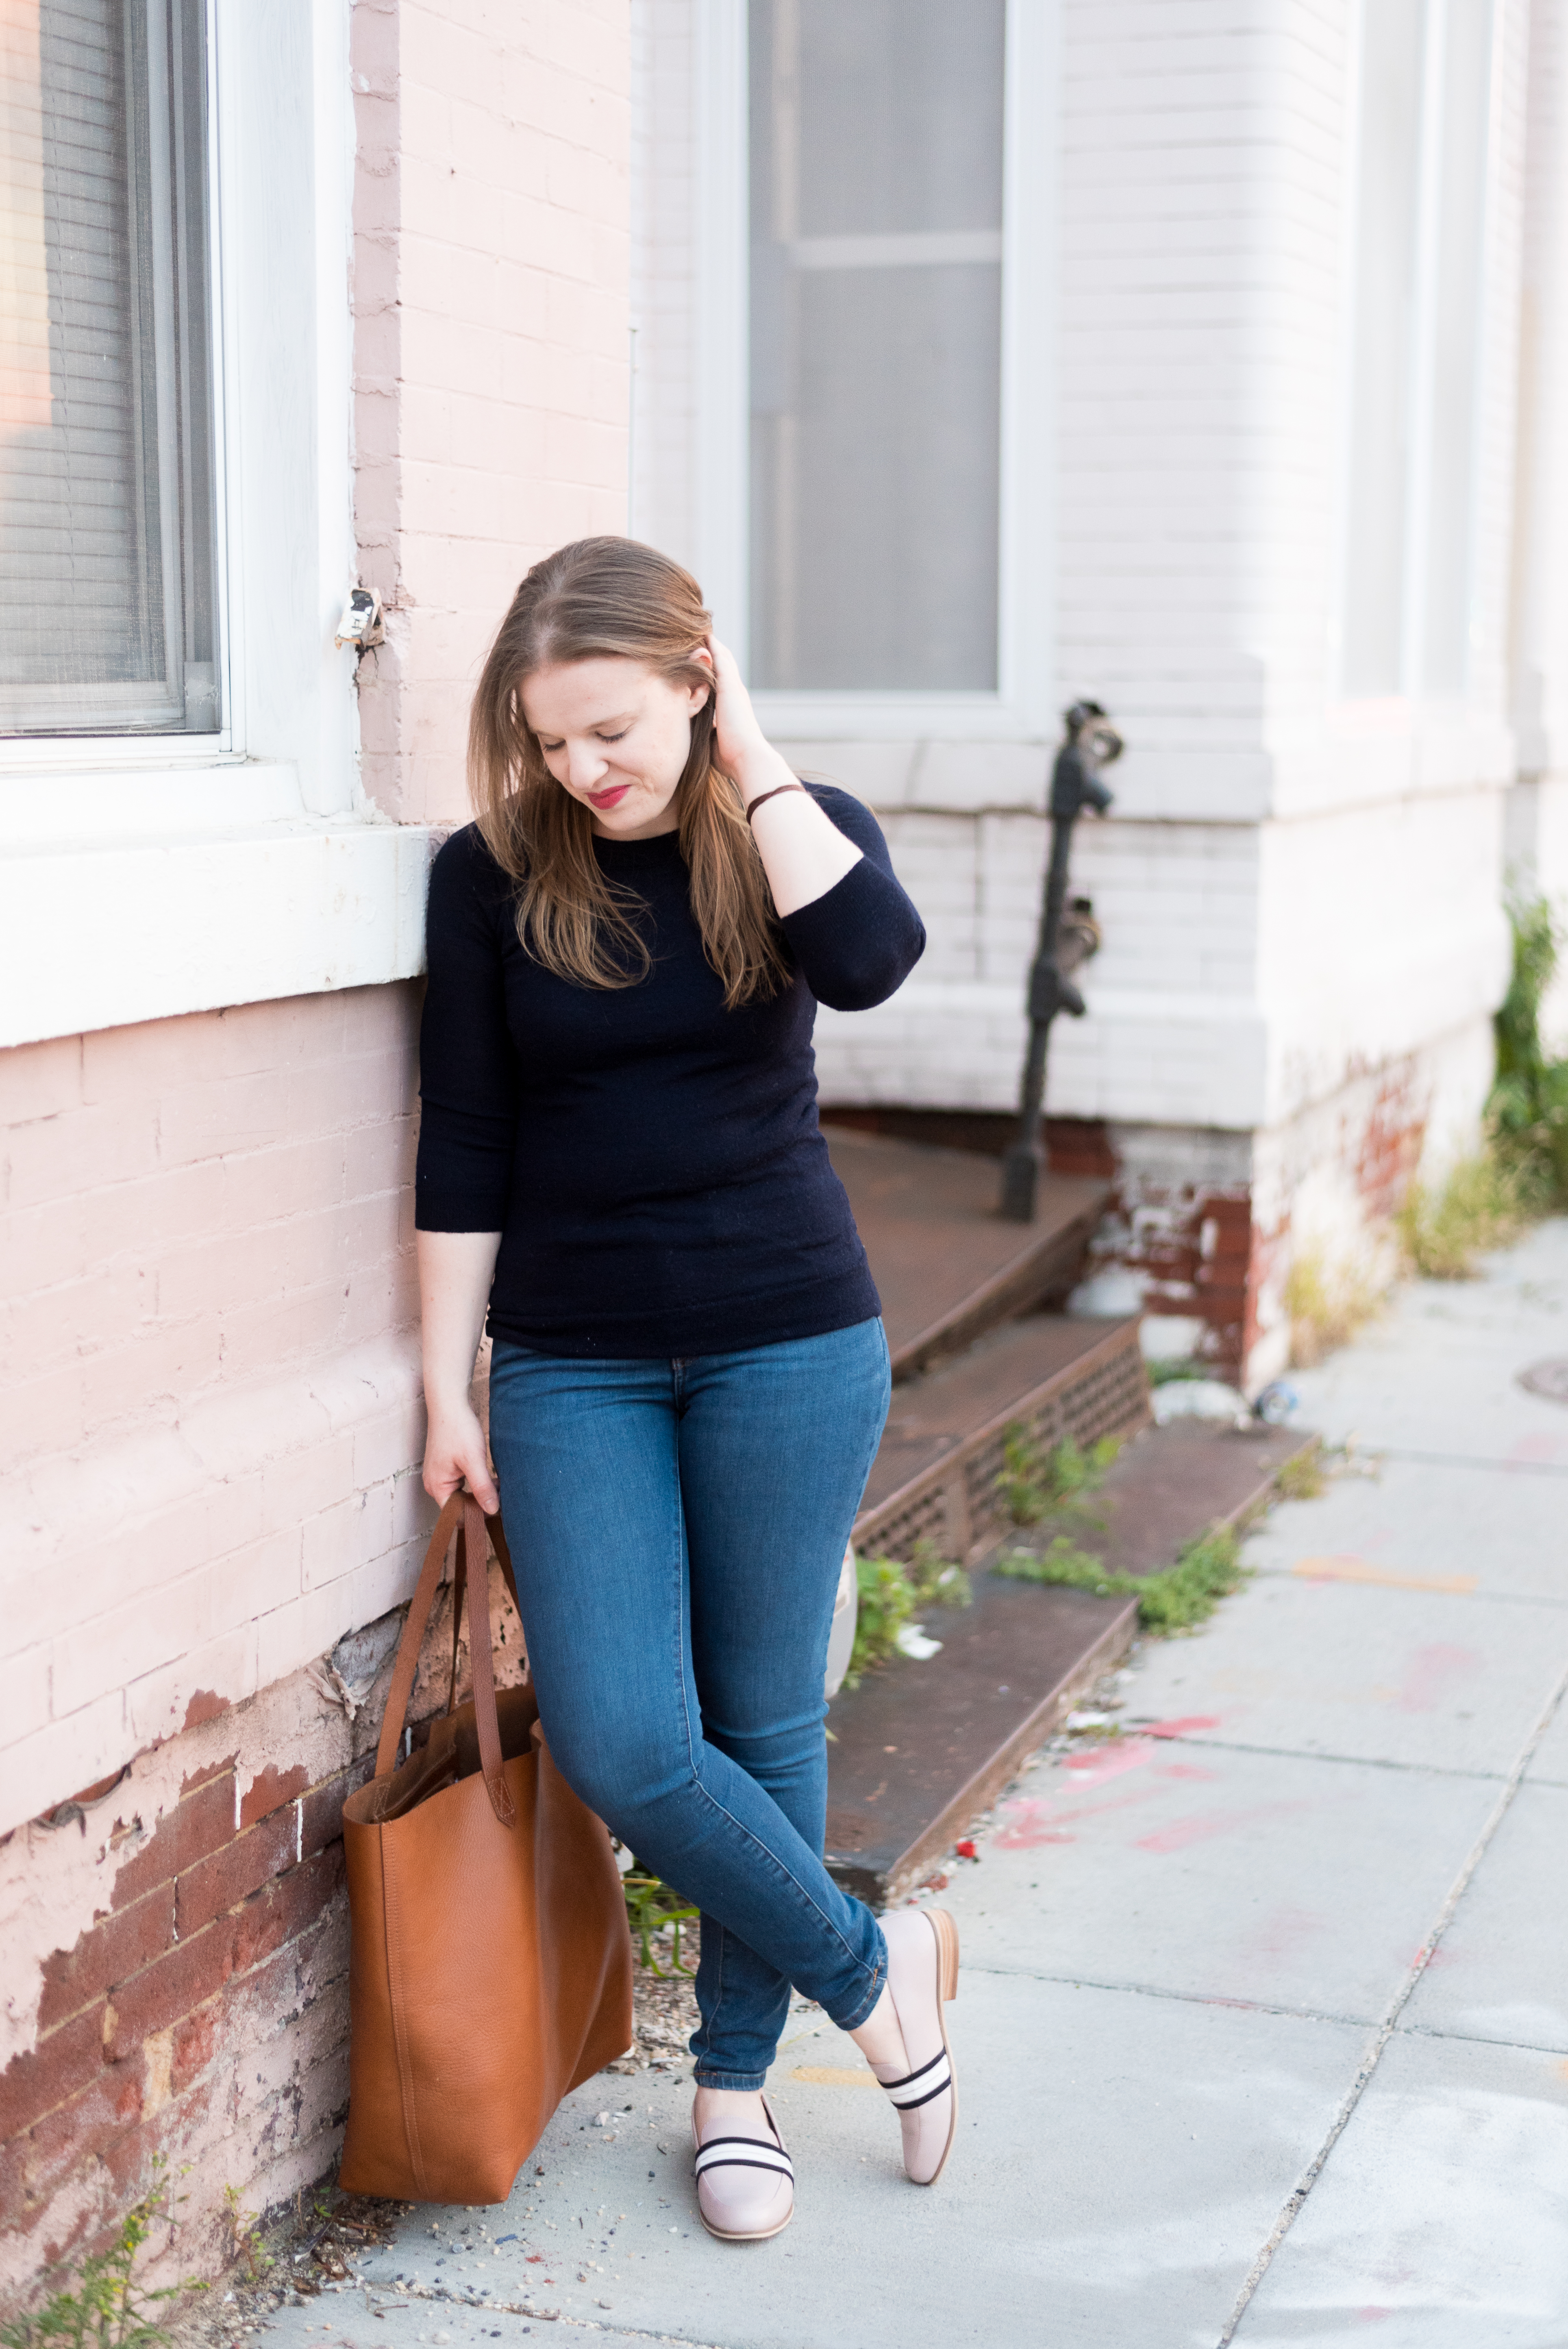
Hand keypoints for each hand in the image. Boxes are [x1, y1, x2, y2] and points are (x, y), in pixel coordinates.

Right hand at [422, 1399, 499, 1514]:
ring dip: (481, 1491)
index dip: (476, 1515)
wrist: (449, 1403)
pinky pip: (464, 1482)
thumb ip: (482, 1487)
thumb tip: (492, 1510)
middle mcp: (435, 1483)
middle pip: (460, 1505)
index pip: (456, 1515)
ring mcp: (441, 1474)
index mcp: (437, 1486)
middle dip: (481, 1503)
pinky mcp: (448, 1466)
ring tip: (500, 1486)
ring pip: (464, 1493)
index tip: (496, 1510)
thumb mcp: (473, 1460)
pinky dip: (478, 1481)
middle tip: (502, 1497)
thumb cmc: (457, 1429)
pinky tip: (492, 1476)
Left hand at [703, 637, 773, 797]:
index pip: (720, 681)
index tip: (700, 658)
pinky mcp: (730, 687)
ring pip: (722, 657)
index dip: (712, 668)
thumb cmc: (732, 758)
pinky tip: (703, 632)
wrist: (749, 758)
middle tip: (699, 632)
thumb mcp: (714, 741)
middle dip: (712, 649)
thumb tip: (700, 735)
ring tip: (699, 626)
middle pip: (723, 664)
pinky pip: (720, 659)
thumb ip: (707, 732)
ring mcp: (734, 688)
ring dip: (712, 642)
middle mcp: (735, 693)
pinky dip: (712, 645)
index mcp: (732, 706)